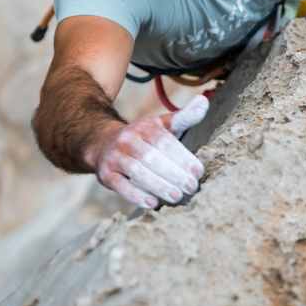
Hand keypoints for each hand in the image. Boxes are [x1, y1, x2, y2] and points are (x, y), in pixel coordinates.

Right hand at [89, 94, 209, 208]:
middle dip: (174, 174)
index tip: (198, 172)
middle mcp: (129, 140)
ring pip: (137, 171)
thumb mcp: (162, 124)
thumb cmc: (143, 139)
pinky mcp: (105, 174)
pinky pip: (120, 185)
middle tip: (191, 187)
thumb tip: (204, 101)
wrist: (102, 142)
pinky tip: (152, 203)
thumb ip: (184, 117)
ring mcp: (115, 157)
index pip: (165, 142)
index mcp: (146, 127)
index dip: (183, 157)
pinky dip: (136, 195)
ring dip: (158, 185)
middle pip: (152, 158)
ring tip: (176, 196)